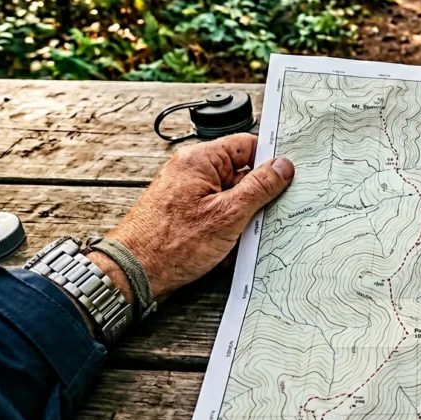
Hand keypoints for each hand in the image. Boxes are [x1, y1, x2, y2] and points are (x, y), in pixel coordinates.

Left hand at [89, 134, 293, 303]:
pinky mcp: (186, 214)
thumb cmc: (170, 245)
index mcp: (200, 160)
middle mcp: (192, 171)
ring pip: (232, 198)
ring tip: (237, 237)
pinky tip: (226, 248)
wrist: (133, 275)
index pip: (247, 144)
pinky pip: (219, 214)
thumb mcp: (228, 215)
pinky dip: (228, 230)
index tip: (286, 178)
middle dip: (256, 197)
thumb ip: (259, 187)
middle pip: (241, 173)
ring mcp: (188, 193)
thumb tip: (282, 167)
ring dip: (242, 218)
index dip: (269, 160)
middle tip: (262, 216)